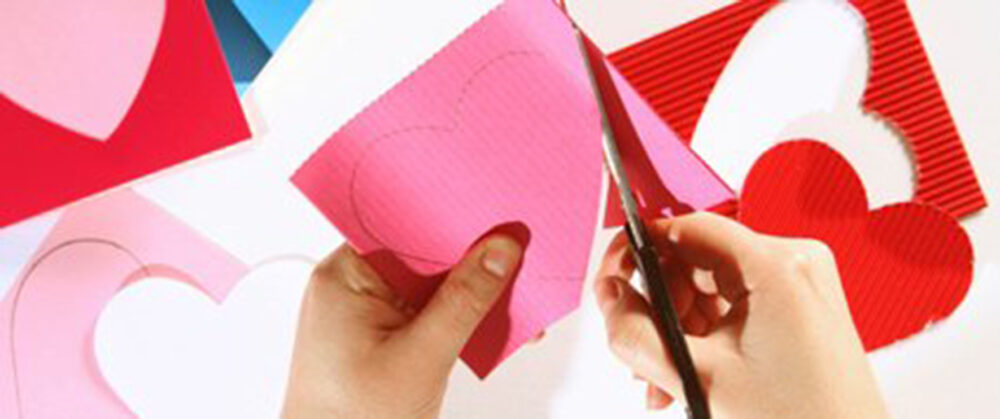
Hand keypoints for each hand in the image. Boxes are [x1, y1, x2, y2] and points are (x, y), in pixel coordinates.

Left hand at [282, 236, 521, 417]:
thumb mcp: (419, 357)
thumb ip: (463, 300)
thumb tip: (499, 250)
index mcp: (346, 275)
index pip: (408, 225)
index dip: (456, 220)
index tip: (502, 222)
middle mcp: (354, 285)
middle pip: (426, 253)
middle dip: (475, 261)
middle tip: (522, 263)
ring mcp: (369, 312)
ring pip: (434, 284)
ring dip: (474, 295)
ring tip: (517, 305)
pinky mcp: (386, 336)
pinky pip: (431, 311)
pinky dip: (463, 319)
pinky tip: (495, 329)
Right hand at [596, 213, 887, 417]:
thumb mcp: (698, 377)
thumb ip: (636, 332)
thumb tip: (608, 295)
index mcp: (778, 265)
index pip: (687, 228)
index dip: (639, 250)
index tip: (611, 278)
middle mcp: (794, 264)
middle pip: (695, 261)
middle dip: (659, 309)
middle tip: (637, 349)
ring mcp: (800, 287)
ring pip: (710, 289)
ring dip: (678, 332)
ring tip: (664, 382)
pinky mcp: (799, 310)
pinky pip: (734, 307)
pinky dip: (705, 338)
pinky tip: (689, 376)